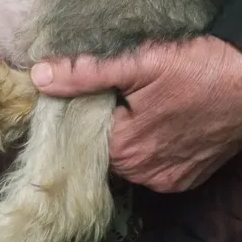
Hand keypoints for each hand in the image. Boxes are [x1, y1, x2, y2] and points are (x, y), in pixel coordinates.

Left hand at [30, 37, 241, 192]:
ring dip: (125, 131)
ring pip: (124, 155)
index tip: (88, 86)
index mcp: (125, 149)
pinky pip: (150, 163)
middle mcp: (144, 174)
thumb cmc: (202, 70)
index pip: (79, 133)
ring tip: (141, 100)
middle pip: (100, 145)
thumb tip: (40, 77)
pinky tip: (159, 117)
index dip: (78, 108)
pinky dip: (148, 142)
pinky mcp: (185, 178)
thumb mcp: (140, 62)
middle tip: (120, 88)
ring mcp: (166, 179)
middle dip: (102, 119)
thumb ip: (86, 72)